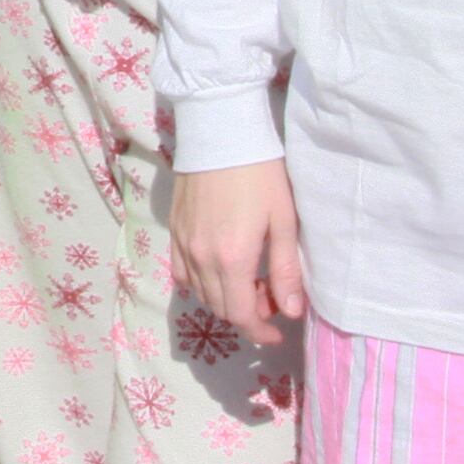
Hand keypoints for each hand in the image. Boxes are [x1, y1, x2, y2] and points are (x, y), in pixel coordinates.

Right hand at [170, 160, 307, 345]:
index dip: (259, 332)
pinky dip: (201, 283)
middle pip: (220, 308)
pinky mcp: (173, 230)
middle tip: (271, 300)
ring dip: (225, 299)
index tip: (277, 333)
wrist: (220, 130)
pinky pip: (182, 273)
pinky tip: (219, 270)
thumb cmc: (261, 172)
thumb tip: (289, 311)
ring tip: (249, 283)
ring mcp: (183, 244)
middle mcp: (201, 258)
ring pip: (200, 293)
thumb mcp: (283, 220)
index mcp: (232, 259)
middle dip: (247, 314)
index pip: (241, 315)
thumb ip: (285, 269)